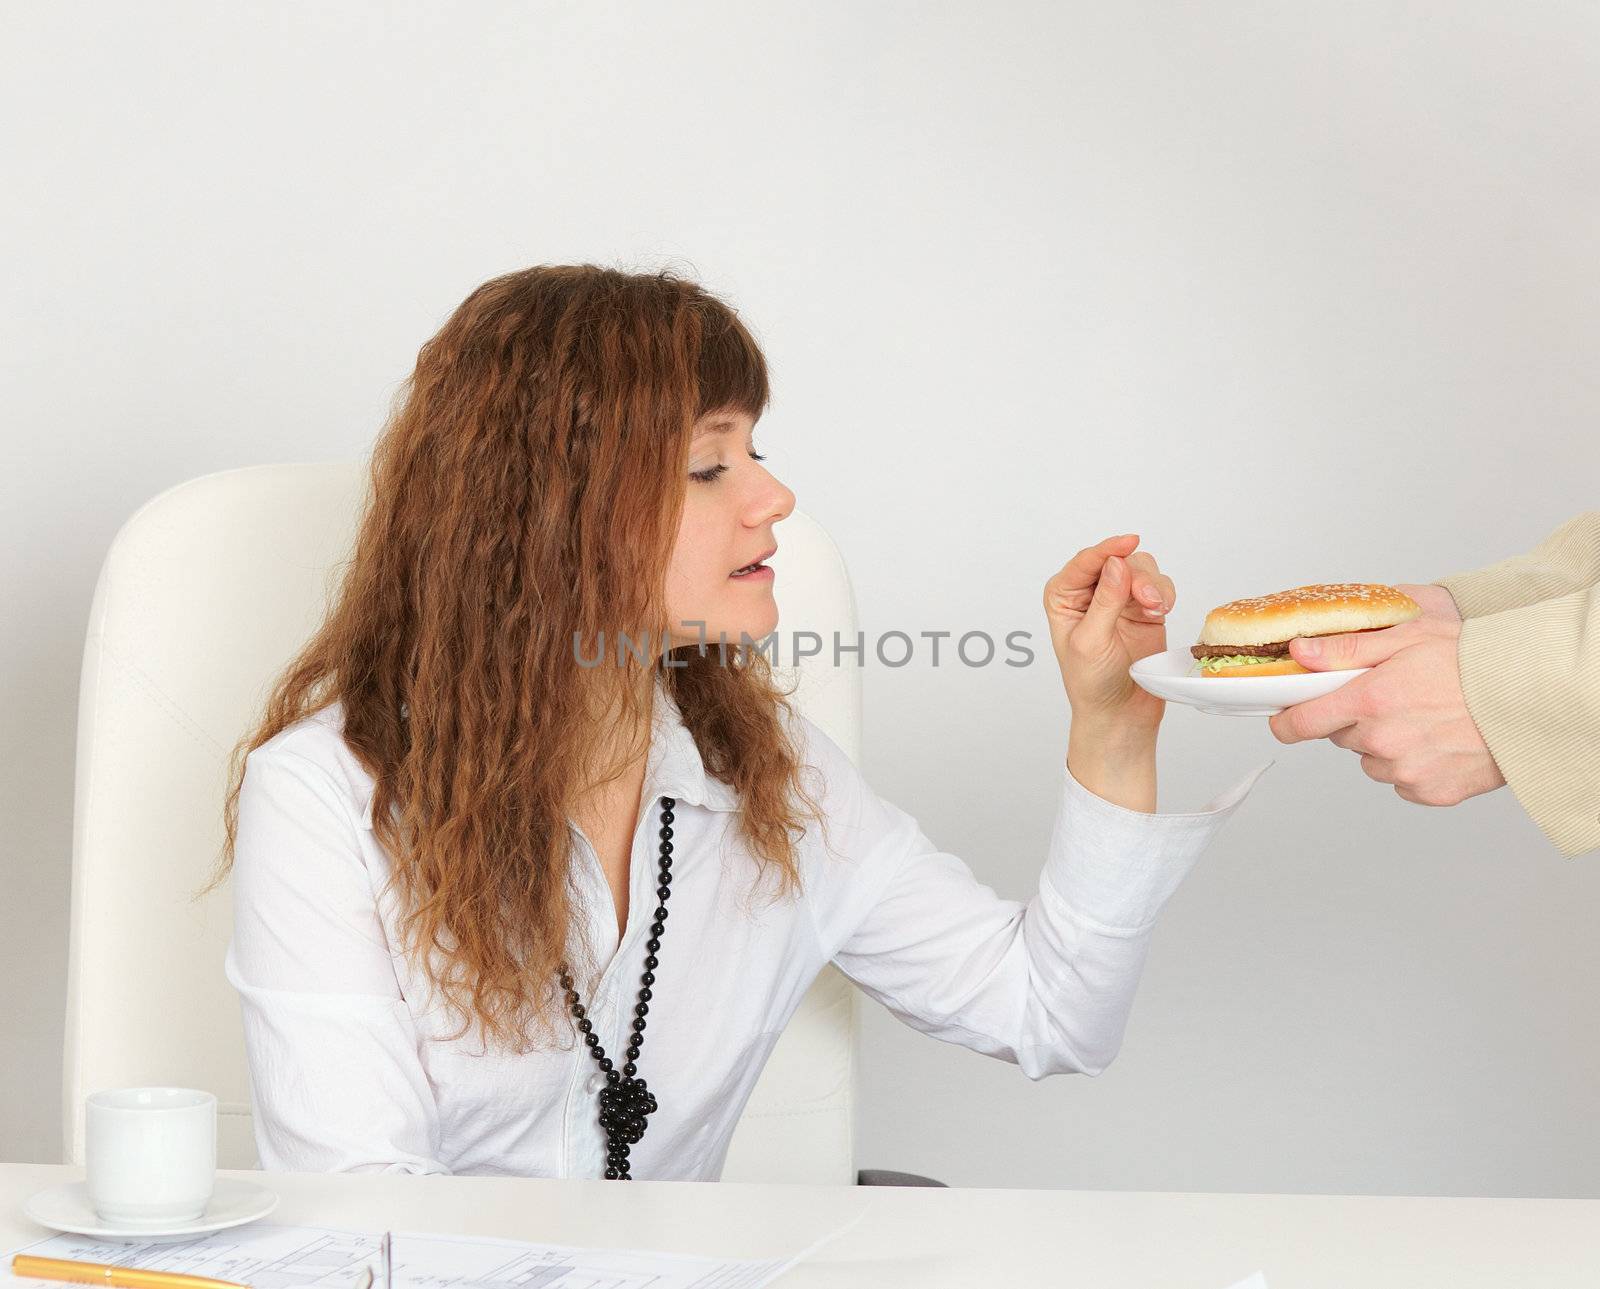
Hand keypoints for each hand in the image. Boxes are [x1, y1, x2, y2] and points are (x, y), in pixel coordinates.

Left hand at [1044, 533, 1175, 735]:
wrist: (1120, 712)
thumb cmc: (1093, 682)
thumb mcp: (1091, 641)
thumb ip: (1105, 601)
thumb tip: (1116, 564)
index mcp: (1064, 596)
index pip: (1085, 562)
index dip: (1107, 549)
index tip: (1128, 542)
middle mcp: (1089, 592)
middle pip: (1118, 560)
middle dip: (1136, 577)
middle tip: (1148, 601)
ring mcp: (1118, 598)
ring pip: (1141, 568)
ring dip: (1153, 586)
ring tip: (1156, 610)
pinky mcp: (1143, 607)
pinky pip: (1159, 585)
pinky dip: (1164, 593)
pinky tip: (1161, 612)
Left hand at [1266, 585, 1504, 806]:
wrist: (1532, 697)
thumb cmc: (1474, 662)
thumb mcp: (1406, 638)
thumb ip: (1345, 649)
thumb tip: (1298, 652)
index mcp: (1369, 701)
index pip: (1301, 722)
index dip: (1286, 721)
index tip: (1283, 719)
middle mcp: (1382, 741)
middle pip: (1342, 737)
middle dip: (1356, 719)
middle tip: (1395, 697)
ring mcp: (1406, 771)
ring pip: (1373, 760)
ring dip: (1386, 744)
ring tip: (1426, 718)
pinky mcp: (1430, 792)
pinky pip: (1403, 781)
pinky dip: (1414, 765)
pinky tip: (1440, 741)